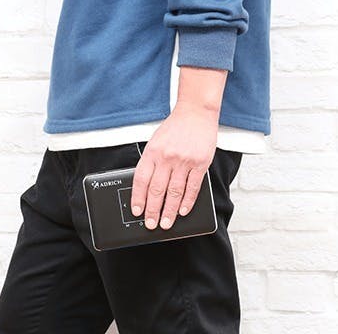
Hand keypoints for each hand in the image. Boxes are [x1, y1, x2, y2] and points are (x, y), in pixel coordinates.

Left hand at [130, 100, 219, 229]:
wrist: (196, 113)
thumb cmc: (175, 128)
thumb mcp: (155, 141)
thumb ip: (151, 162)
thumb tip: (145, 188)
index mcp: (152, 152)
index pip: (141, 180)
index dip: (138, 198)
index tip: (137, 211)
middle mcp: (167, 157)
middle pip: (157, 190)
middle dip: (152, 210)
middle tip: (151, 224)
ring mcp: (184, 161)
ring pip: (174, 192)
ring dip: (170, 211)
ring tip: (166, 223)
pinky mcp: (200, 163)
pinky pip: (193, 187)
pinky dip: (187, 201)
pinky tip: (183, 210)